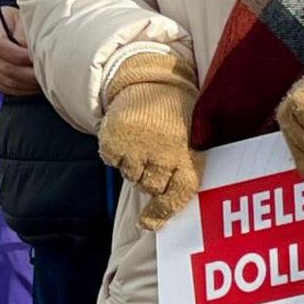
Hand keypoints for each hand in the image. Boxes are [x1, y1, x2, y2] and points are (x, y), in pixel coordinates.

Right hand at [0, 7, 37, 96]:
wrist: (5, 27)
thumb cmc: (19, 22)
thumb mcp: (24, 18)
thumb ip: (27, 34)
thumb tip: (34, 54)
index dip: (19, 55)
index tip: (36, 58)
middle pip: (2, 66)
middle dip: (27, 73)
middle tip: (45, 74)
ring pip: (4, 80)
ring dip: (26, 84)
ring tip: (43, 81)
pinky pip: (3, 88)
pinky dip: (21, 89)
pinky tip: (34, 86)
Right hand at [95, 54, 199, 230]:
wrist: (151, 80)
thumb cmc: (176, 118)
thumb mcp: (192, 140)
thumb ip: (182, 174)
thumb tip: (151, 222)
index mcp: (189, 152)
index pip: (180, 193)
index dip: (164, 211)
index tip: (147, 223)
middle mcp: (164, 151)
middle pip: (151, 188)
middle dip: (151, 180)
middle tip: (155, 157)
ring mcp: (138, 145)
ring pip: (131, 177)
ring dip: (134, 166)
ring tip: (143, 142)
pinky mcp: (115, 138)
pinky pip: (112, 162)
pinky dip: (116, 154)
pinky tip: (128, 137)